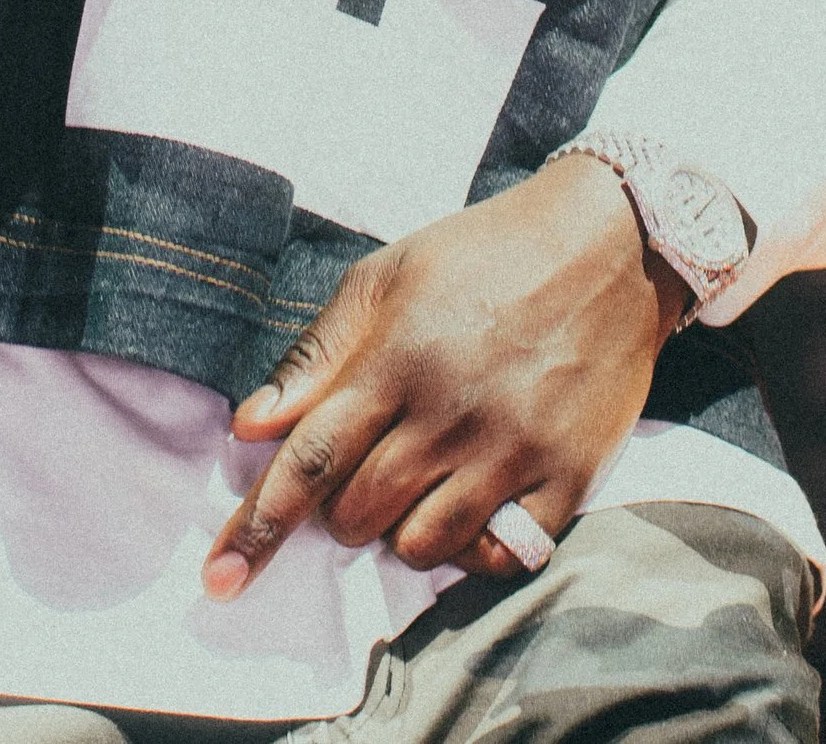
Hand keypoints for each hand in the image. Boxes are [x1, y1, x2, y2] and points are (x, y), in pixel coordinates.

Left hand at [201, 153, 685, 601]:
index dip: (258, 525)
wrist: (609, 245)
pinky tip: (473, 506)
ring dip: (401, 529)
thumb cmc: (484, 255)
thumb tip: (250, 425)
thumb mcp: (389, 275)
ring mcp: (511, 452)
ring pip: (419, 546)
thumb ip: (319, 353)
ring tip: (421, 479)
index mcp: (397, 359)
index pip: (309, 461)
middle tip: (370, 463)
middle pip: (358, 513)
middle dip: (341, 509)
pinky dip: (472, 549)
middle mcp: (449, 413)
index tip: (216, 581)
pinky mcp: (566, 479)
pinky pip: (498, 558)